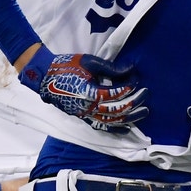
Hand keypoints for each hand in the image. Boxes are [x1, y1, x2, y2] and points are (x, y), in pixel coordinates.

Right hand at [19, 47, 147, 132]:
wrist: (44, 76)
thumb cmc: (66, 66)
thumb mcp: (89, 62)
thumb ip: (111, 68)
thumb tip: (131, 69)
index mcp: (89, 92)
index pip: (115, 94)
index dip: (128, 88)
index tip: (137, 80)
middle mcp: (88, 107)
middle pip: (116, 111)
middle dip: (134, 103)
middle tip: (146, 94)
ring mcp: (85, 114)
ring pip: (112, 122)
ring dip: (130, 118)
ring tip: (144, 112)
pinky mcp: (83, 117)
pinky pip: (101, 126)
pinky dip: (115, 128)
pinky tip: (127, 127)